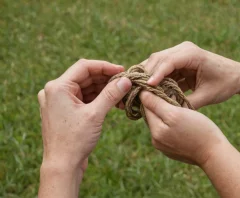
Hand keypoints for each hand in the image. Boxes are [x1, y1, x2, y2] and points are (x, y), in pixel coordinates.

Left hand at [38, 59, 131, 196]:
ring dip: (104, 90)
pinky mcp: (64, 110)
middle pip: (85, 77)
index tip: (122, 71)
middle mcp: (55, 91)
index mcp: (57, 87)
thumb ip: (111, 94)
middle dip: (106, 79)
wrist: (62, 165)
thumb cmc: (75, 140)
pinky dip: (97, 99)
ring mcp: (59, 101)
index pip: (84, 67)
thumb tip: (126, 80)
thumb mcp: (95, 114)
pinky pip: (83, 98)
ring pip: (85, 88)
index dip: (105, 66)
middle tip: (125, 83)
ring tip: (122, 94)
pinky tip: (113, 103)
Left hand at [140, 91, 229, 165]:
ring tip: (177, 102)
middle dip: (159, 102)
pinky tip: (182, 118)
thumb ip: (157, 104)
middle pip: (153, 114)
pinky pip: (167, 130)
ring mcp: (164, 146)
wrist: (214, 153)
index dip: (152, 92)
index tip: (162, 83)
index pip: (147, 106)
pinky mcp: (173, 149)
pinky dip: (171, 122)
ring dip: (165, 111)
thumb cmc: (199, 130)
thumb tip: (141, 94)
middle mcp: (156, 140)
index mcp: (156, 131)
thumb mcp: (176, 114)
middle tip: (171, 90)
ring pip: (161, 121)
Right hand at [143, 41, 239, 108]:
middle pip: (157, 59)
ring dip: (148, 77)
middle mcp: (184, 49)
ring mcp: (181, 54)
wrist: (238, 76)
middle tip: (135, 90)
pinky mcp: (179, 62)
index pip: (168, 61)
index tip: (147, 88)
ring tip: (138, 91)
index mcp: (192, 54)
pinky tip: (149, 91)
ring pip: (157, 63)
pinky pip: (163, 69)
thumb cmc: (225, 84)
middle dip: (146, 74)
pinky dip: (156, 80)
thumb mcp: (207, 96)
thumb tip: (167, 110)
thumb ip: (187, 103)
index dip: (156, 74)